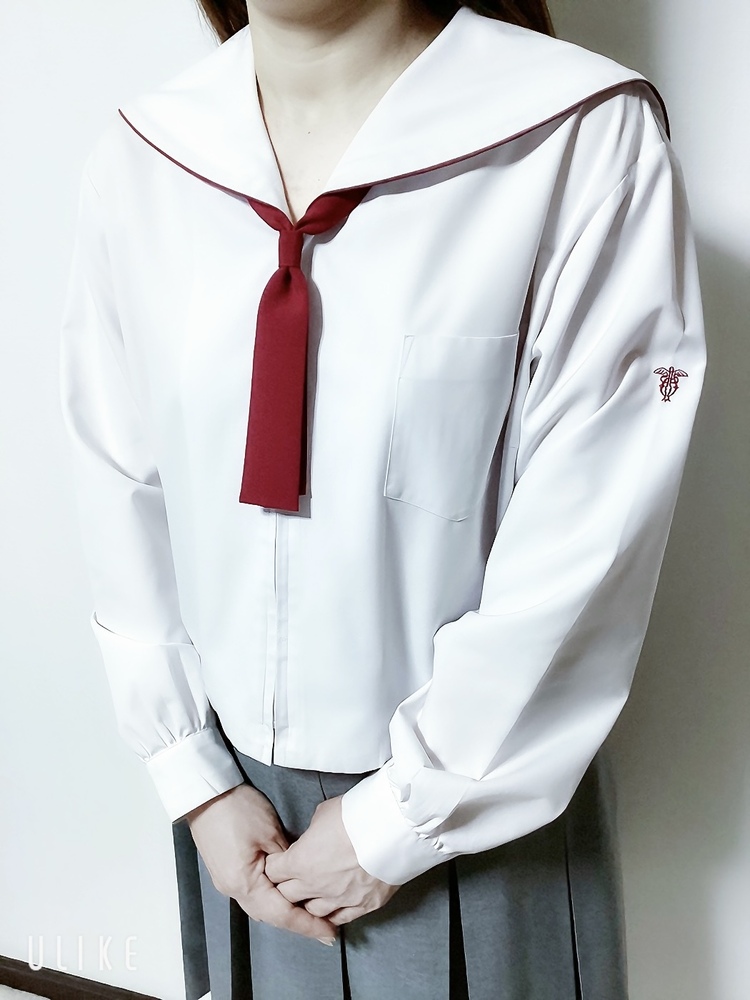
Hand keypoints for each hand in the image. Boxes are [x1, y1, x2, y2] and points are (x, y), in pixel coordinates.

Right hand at [185, 784, 336, 942]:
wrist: (206, 794)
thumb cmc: (237, 809)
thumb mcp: (270, 833)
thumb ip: (287, 861)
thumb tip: (300, 875)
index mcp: (244, 884)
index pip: (282, 914)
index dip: (308, 925)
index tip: (329, 934)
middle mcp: (233, 890)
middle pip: (270, 916)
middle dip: (298, 923)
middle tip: (325, 927)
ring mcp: (227, 882)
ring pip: (261, 907)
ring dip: (284, 912)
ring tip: (309, 913)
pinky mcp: (226, 872)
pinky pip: (252, 894)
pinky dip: (272, 899)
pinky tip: (286, 895)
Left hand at [264, 795, 398, 925]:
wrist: (391, 827)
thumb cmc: (356, 815)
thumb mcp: (324, 813)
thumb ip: (313, 832)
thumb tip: (315, 837)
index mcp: (300, 861)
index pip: (273, 872)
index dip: (275, 865)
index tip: (279, 861)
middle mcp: (315, 885)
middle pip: (287, 896)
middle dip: (287, 886)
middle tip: (293, 878)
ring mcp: (339, 899)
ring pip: (312, 912)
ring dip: (309, 902)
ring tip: (313, 893)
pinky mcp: (363, 905)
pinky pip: (341, 919)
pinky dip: (334, 914)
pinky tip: (333, 908)